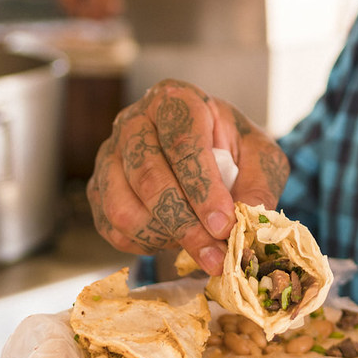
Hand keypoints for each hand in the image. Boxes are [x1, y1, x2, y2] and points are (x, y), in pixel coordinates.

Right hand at [85, 79, 287, 274]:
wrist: (204, 150)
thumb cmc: (232, 148)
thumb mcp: (259, 155)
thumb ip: (259, 184)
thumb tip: (248, 219)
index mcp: (176, 101)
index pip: (182, 144)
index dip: (203, 189)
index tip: (224, 226)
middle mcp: (133, 122)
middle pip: (148, 177)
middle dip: (184, 224)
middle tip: (216, 256)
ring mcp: (109, 155)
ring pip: (123, 208)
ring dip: (164, 238)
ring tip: (198, 248)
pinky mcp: (98, 188)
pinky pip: (112, 228)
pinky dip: (144, 245)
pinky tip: (174, 241)